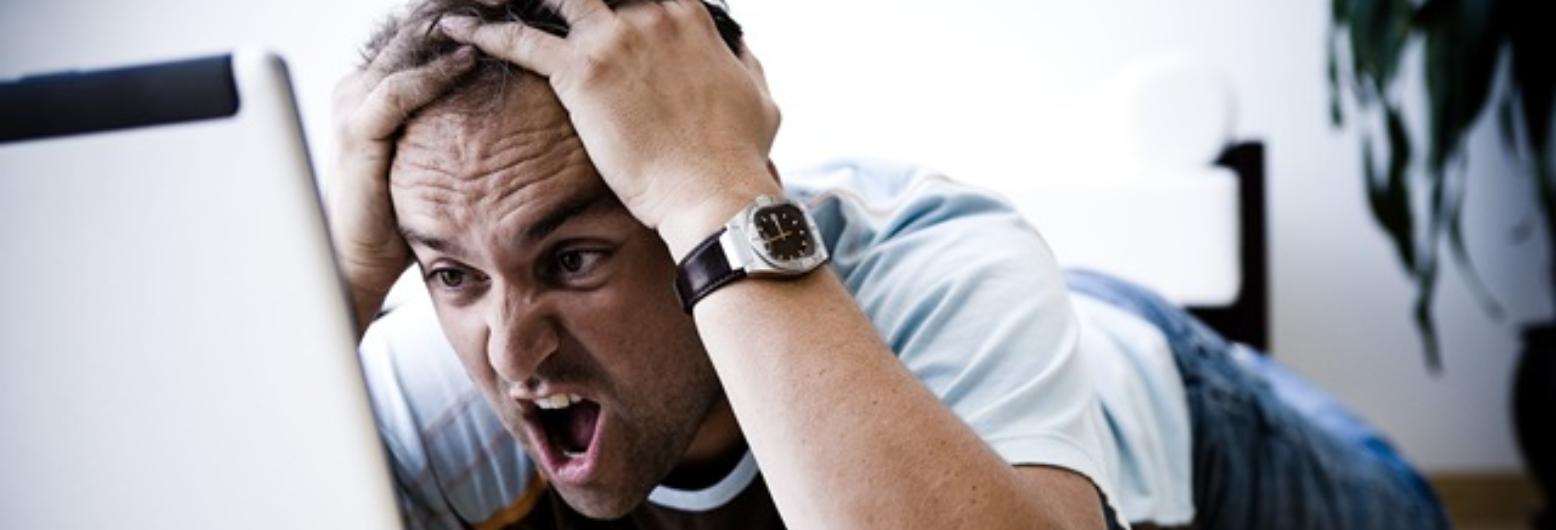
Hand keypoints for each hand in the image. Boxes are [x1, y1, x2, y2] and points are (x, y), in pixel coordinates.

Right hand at [327, 23, 475, 330]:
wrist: (360, 260)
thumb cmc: (402, 211)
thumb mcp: (433, 151)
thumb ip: (452, 117)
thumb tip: (505, 99)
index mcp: (378, 81)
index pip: (424, 27)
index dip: (467, 7)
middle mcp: (361, 82)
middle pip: (417, 24)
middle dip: (465, 3)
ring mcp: (354, 102)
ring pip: (409, 43)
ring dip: (457, 21)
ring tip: (500, 7)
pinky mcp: (357, 130)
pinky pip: (399, 90)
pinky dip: (436, 71)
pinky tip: (469, 58)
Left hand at [439, 0, 782, 242]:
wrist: (713, 193)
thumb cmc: (738, 156)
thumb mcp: (760, 97)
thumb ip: (744, 63)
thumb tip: (740, 50)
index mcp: (690, 18)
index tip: (603, 3)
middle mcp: (651, 17)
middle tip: (547, 3)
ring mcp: (615, 40)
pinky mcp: (582, 73)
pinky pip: (520, 40)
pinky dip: (485, 31)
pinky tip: (459, 27)